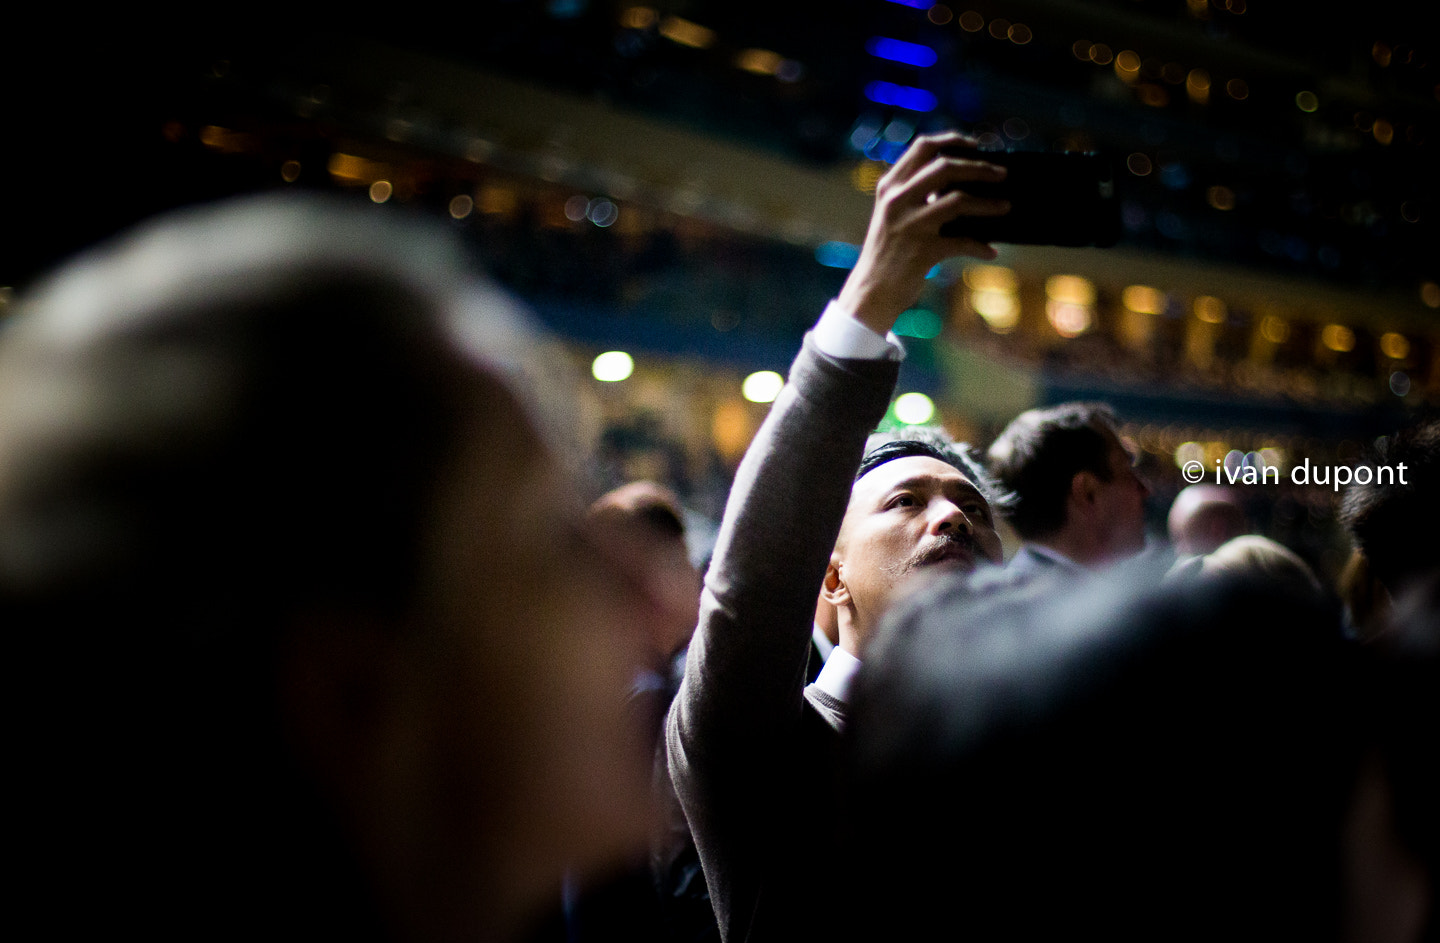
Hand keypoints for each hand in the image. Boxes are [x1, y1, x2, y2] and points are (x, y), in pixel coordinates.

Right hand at [836, 132, 1009, 336]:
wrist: (870, 293)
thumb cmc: (887, 253)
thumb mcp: (892, 216)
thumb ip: (915, 195)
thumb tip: (960, 184)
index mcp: (890, 187)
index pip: (923, 147)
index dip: (953, 140)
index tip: (976, 145)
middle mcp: (897, 201)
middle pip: (946, 167)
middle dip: (979, 168)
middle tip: (1002, 174)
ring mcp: (910, 225)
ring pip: (958, 201)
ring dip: (988, 203)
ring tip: (1006, 206)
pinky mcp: (922, 251)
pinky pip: (962, 242)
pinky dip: (980, 247)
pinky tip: (990, 252)